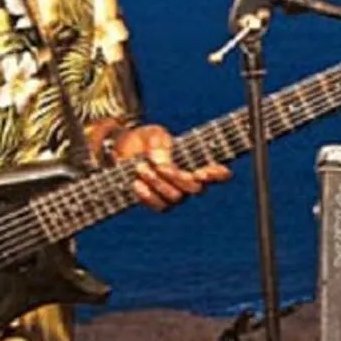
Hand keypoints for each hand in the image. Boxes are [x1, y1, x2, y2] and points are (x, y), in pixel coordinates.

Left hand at [110, 124, 230, 210]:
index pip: (218, 173)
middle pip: (196, 189)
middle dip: (177, 178)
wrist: (121, 150)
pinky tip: (136, 182)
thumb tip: (162, 163)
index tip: (201, 172)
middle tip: (159, 166)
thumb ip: (159, 144)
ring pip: (176, 198)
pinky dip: (147, 195)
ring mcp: (175, 194)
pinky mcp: (158, 202)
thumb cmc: (145, 140)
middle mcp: (190, 181)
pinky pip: (159, 206)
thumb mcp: (153, 134)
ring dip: (158, 183)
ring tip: (140, 167)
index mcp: (196, 161)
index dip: (216, 175)